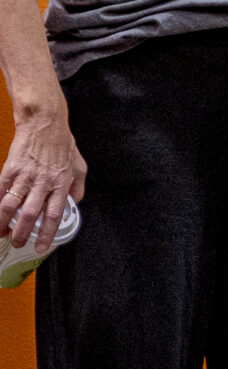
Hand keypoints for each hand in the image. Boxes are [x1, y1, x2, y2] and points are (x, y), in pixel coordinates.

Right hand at [0, 109, 84, 250]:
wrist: (45, 121)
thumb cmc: (62, 142)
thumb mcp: (79, 164)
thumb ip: (78, 186)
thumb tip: (76, 203)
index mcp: (61, 183)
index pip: (54, 214)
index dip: (46, 233)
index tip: (41, 247)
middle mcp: (44, 181)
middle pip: (31, 214)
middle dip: (22, 234)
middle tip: (17, 243)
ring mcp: (26, 175)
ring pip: (11, 205)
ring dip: (4, 222)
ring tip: (2, 232)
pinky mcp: (11, 167)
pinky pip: (0, 190)